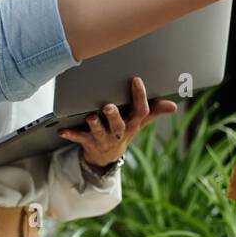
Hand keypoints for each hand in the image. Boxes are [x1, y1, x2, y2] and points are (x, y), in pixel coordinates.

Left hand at [58, 76, 176, 167]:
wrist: (106, 156)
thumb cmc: (122, 131)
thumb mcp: (139, 123)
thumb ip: (153, 111)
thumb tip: (173, 105)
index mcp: (132, 125)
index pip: (141, 112)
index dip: (139, 96)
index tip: (136, 80)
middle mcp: (118, 133)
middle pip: (118, 126)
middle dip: (113, 116)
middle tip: (108, 106)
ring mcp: (102, 139)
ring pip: (98, 132)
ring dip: (93, 125)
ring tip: (90, 117)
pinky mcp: (88, 143)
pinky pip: (79, 138)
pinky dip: (71, 134)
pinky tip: (62, 130)